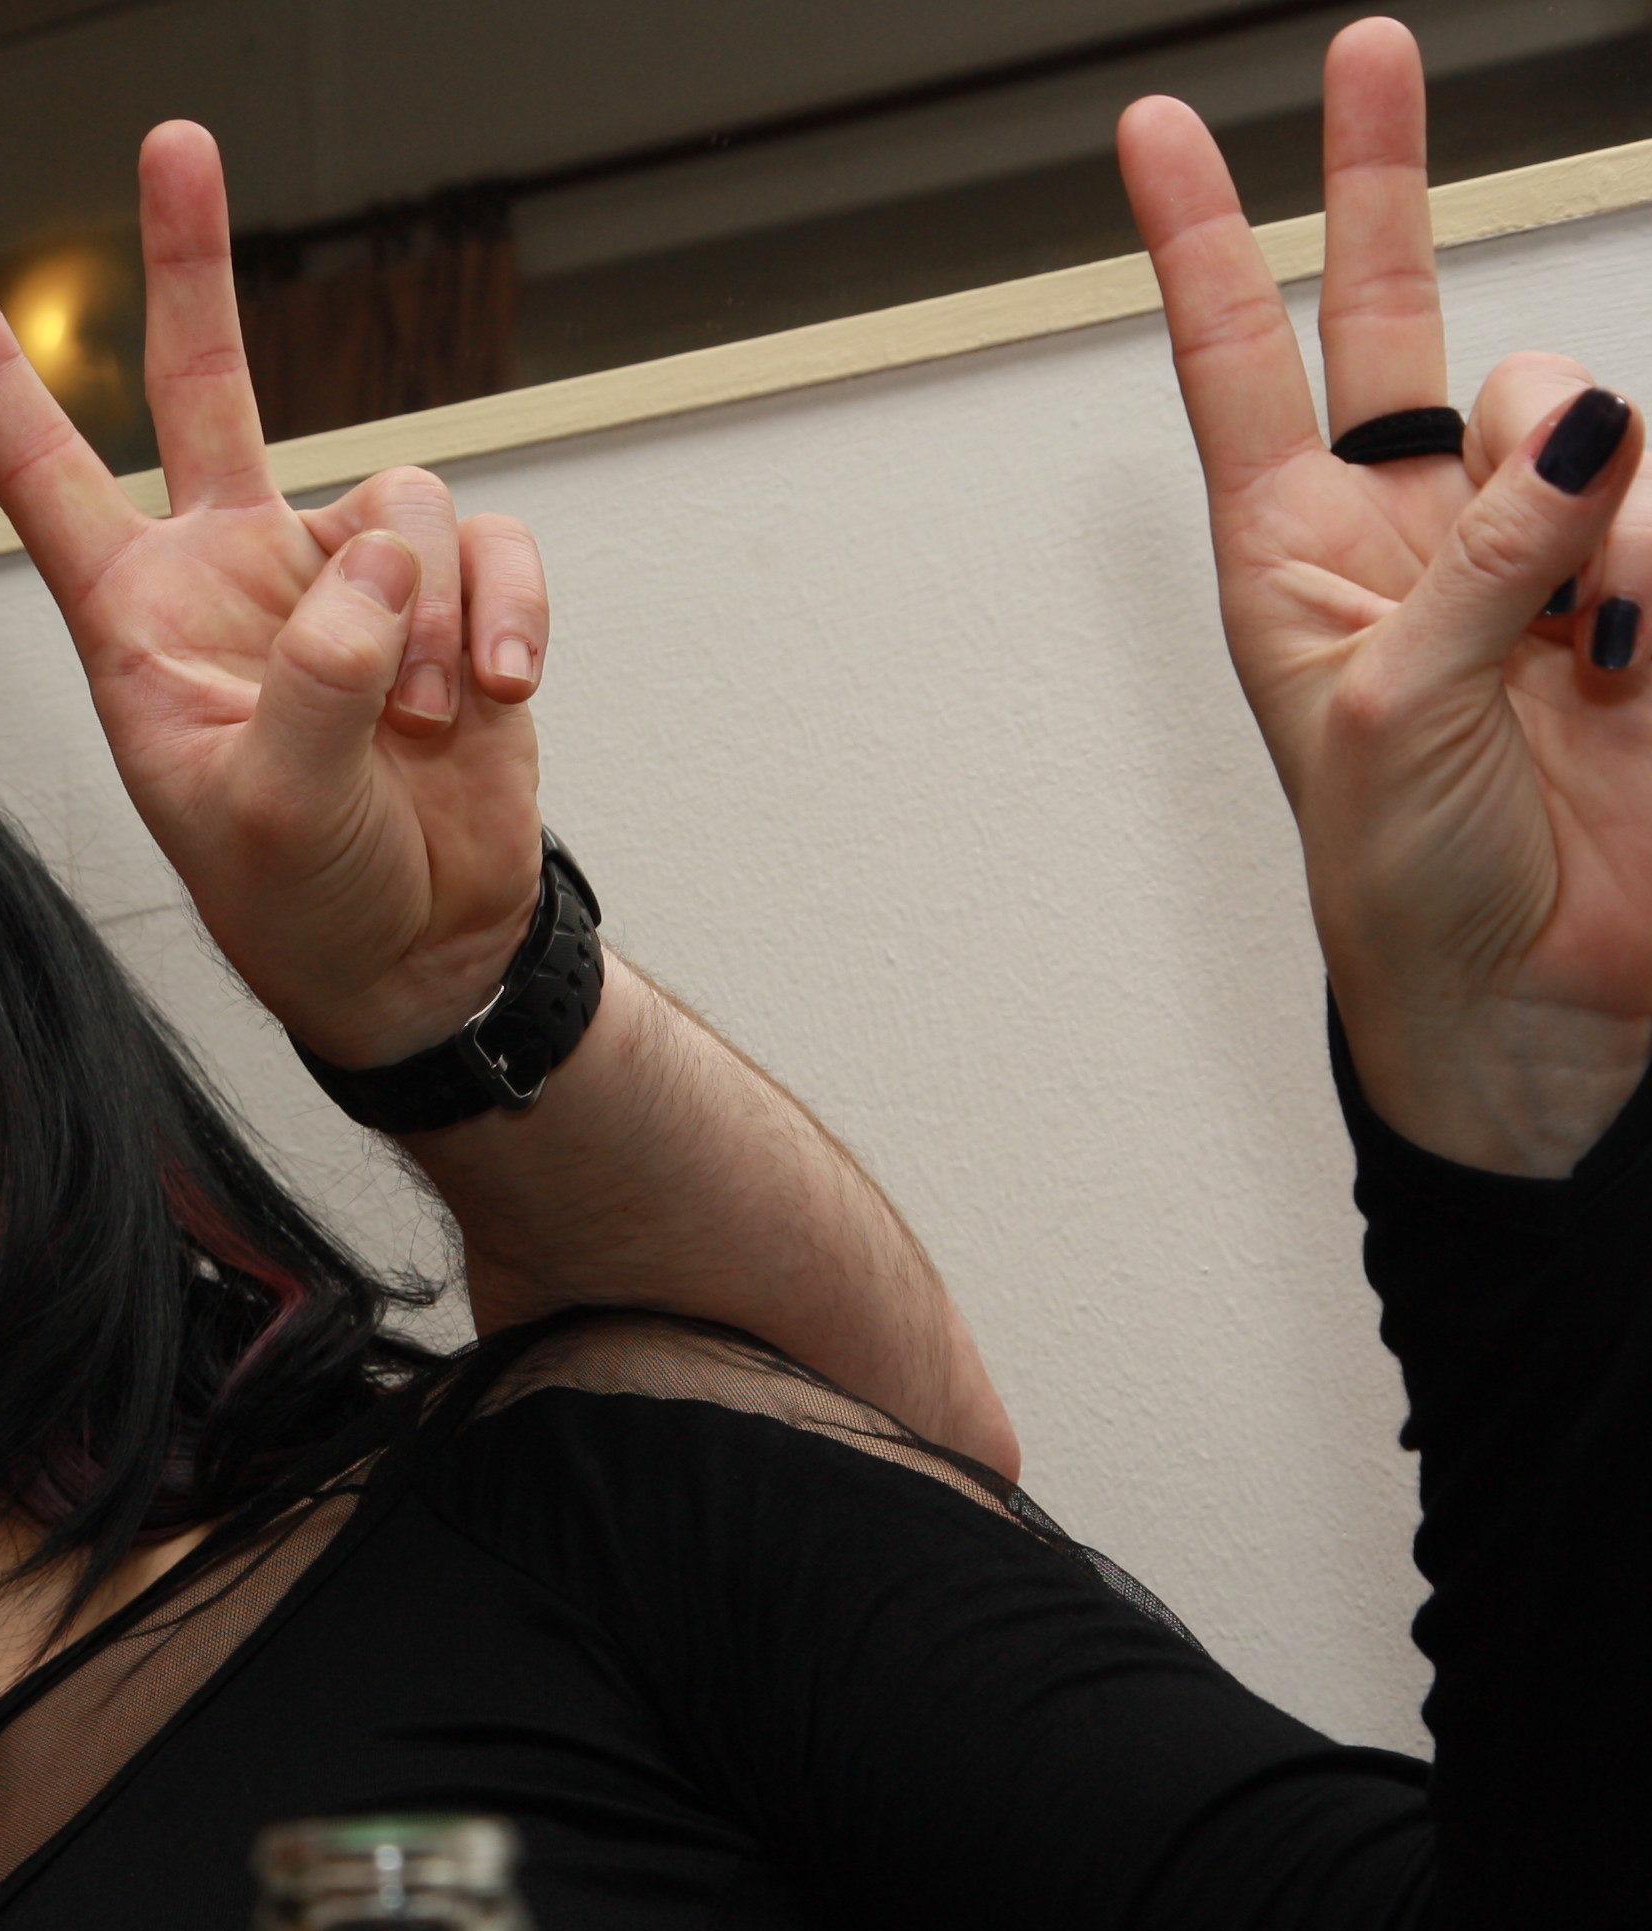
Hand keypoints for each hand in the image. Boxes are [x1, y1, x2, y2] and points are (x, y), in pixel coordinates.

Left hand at [0, 121, 549, 1070]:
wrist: (415, 951)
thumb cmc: (300, 899)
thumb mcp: (271, 807)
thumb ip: (318, 677)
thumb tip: (381, 556)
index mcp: (138, 624)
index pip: (49, 483)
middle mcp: (232, 575)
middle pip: (205, 384)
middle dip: (191, 264)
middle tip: (173, 141)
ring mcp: (341, 578)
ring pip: (398, 503)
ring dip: (427, 618)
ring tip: (425, 724)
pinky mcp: (446, 597)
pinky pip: (487, 547)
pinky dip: (506, 613)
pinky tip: (500, 693)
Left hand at [1122, 19, 1651, 1173]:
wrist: (1530, 1003)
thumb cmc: (1411, 890)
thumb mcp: (1394, 719)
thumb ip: (1486, 563)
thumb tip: (1582, 431)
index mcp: (1292, 559)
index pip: (1237, 365)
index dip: (1201, 246)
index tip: (1159, 131)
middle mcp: (1407, 531)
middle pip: (1396, 315)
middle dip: (1386, 185)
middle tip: (1376, 51)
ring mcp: (1535, 551)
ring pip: (1581, 419)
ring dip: (1595, 532)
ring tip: (1589, 667)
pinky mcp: (1643, 590)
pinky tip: (1635, 680)